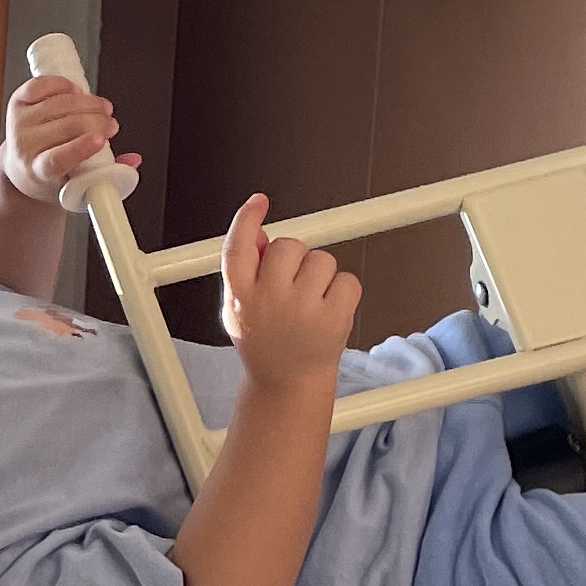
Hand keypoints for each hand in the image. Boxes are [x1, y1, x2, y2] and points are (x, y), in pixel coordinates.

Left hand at [0, 72, 127, 207]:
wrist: (19, 169)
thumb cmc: (51, 179)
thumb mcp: (77, 186)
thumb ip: (107, 174)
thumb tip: (133, 160)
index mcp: (37, 172)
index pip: (56, 160)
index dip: (79, 148)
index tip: (101, 139)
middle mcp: (24, 146)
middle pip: (66, 126)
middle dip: (97, 122)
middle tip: (112, 125)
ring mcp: (18, 122)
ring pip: (59, 103)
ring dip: (88, 102)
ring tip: (102, 109)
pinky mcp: (17, 102)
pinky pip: (41, 85)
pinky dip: (63, 84)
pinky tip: (77, 92)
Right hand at [219, 194, 358, 391]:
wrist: (288, 383)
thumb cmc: (265, 342)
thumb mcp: (238, 308)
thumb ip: (245, 270)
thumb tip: (262, 234)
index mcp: (241, 295)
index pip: (237, 248)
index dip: (247, 220)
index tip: (258, 202)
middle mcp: (269, 300)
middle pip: (289, 245)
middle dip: (295, 256)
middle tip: (292, 284)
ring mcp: (302, 310)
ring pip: (322, 259)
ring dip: (321, 274)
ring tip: (310, 302)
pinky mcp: (333, 318)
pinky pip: (348, 280)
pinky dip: (343, 291)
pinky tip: (328, 310)